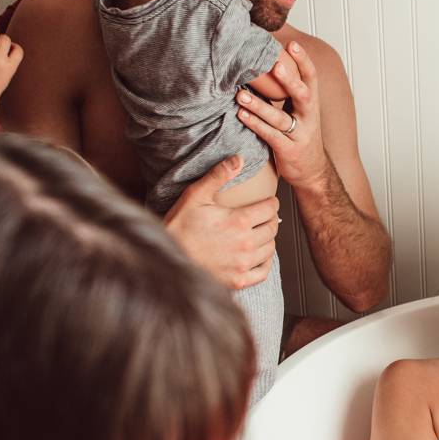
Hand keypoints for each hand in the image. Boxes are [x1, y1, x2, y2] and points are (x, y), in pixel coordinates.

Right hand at [163, 155, 279, 289]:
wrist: (166, 258)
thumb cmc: (179, 226)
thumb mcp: (195, 196)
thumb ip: (218, 176)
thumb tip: (239, 158)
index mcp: (239, 221)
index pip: (270, 209)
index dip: (271, 203)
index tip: (268, 202)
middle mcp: (245, 244)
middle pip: (272, 228)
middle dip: (271, 219)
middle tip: (264, 216)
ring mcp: (243, 264)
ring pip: (270, 249)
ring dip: (268, 239)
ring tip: (260, 233)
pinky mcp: (239, 280)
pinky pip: (264, 271)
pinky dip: (265, 262)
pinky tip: (257, 255)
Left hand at [236, 41, 331, 191]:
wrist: (312, 172)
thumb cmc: (300, 135)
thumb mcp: (300, 112)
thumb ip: (288, 92)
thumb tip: (267, 64)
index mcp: (312, 104)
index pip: (311, 78)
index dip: (303, 60)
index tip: (292, 44)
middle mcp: (309, 118)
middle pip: (303, 95)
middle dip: (289, 80)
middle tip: (275, 64)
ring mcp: (300, 135)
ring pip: (280, 118)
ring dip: (260, 106)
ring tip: (240, 95)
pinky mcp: (289, 151)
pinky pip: (271, 136)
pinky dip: (255, 125)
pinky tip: (242, 115)